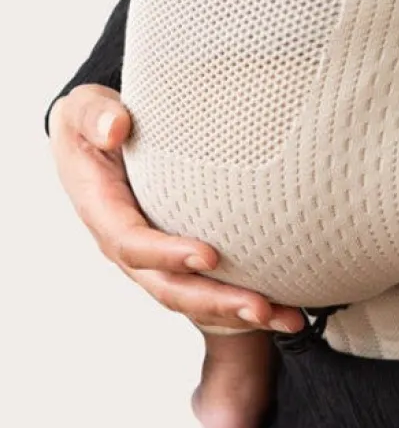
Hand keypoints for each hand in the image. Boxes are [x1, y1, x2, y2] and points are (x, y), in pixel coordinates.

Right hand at [48, 85, 303, 334]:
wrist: (98, 135)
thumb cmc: (94, 121)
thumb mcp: (83, 110)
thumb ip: (95, 116)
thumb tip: (115, 129)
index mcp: (104, 213)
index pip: (134, 244)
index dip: (168, 255)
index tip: (209, 255)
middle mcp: (129, 247)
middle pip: (170, 287)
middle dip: (214, 301)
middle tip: (259, 306)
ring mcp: (156, 258)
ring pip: (194, 298)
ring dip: (237, 313)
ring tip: (285, 317)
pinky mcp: (179, 256)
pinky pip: (210, 288)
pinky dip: (244, 305)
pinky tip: (287, 310)